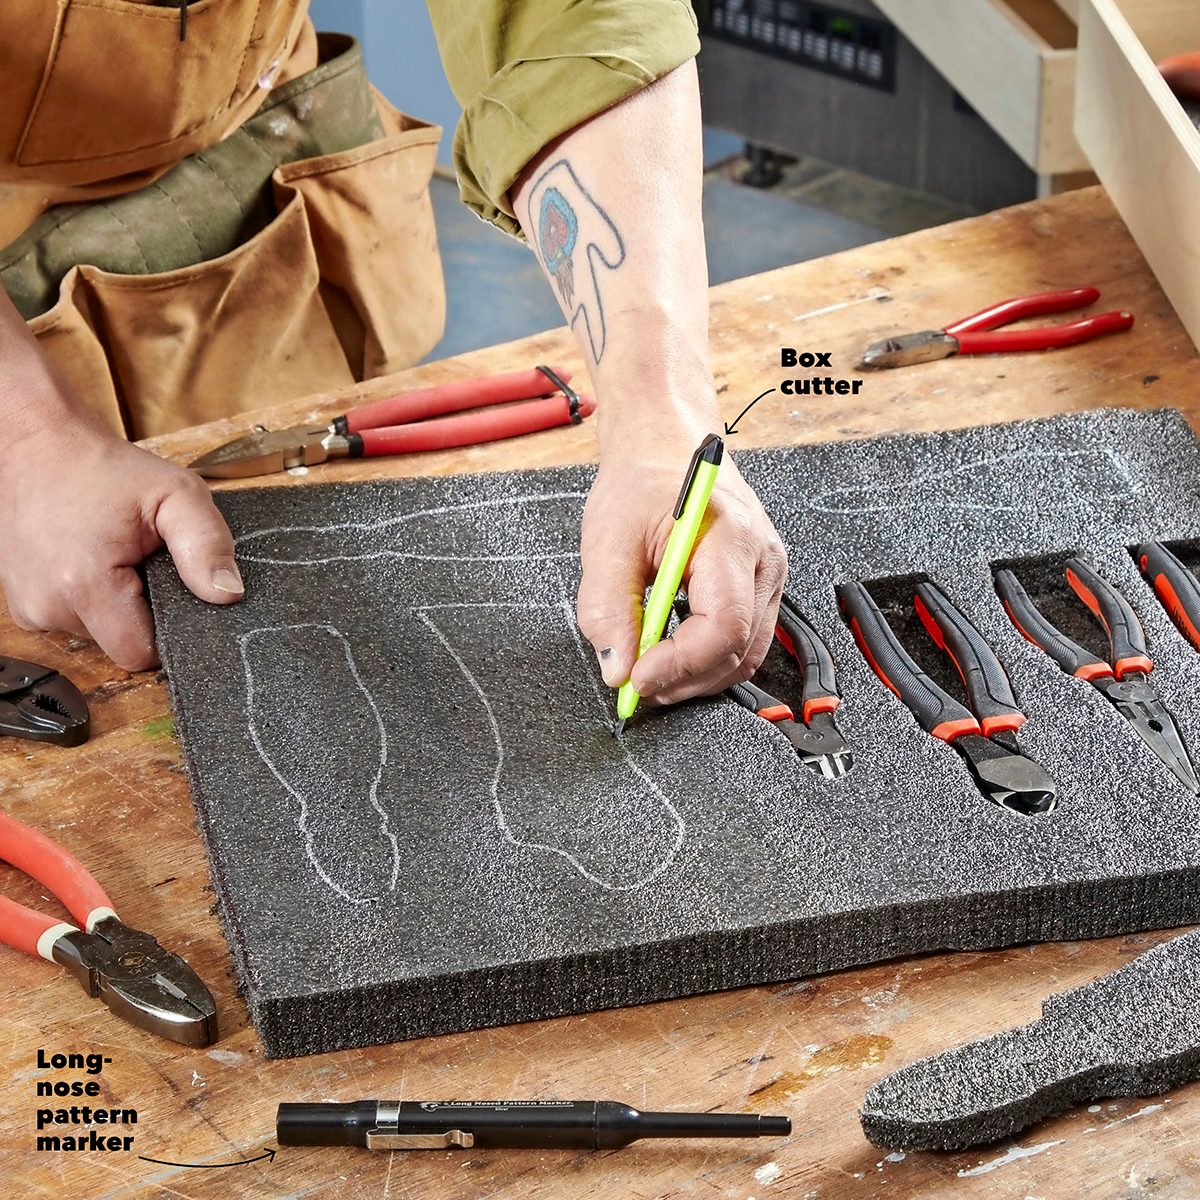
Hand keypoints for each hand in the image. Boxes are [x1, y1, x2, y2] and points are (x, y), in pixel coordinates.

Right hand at [0, 418, 243, 670]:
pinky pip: (74, 620)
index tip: (174, 588)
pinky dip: (91, 599)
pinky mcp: (23, 605)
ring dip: (117, 604)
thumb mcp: (177, 493)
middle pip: (121, 644)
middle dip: (145, 612)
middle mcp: (48, 606)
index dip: (169, 628)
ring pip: (98, 633)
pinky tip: (94, 560)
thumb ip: (207, 543)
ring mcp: (30, 608)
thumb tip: (228, 594)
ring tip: (116, 556)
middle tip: (146, 562)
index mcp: (84, 585)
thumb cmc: (106, 468)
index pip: (141, 653)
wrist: (37, 445)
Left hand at [577, 436, 787, 705]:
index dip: (680, 664)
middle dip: (686, 678)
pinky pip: (744, 640)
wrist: (666, 447)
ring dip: (696, 675)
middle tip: (636, 681)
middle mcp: (762, 560)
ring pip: (746, 655)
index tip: (637, 676)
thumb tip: (618, 668)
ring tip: (649, 668)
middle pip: (740, 651)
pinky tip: (671, 650)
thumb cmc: (642, 481)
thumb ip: (608, 609)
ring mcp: (768, 574)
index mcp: (730, 541)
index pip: (723, 628)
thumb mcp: (607, 541)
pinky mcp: (759, 585)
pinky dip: (706, 658)